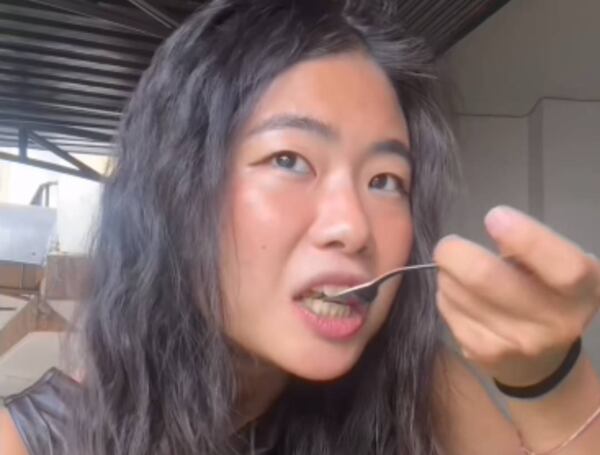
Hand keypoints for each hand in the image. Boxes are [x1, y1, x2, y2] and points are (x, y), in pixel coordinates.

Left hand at [434, 206, 599, 386]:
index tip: (494, 217)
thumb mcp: (555, 266)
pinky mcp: (483, 354)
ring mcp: (516, 344)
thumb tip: (494, 226)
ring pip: (456, 291)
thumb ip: (531, 247)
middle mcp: (554, 324)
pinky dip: (445, 294)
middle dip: (455, 252)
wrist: (540, 359)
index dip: (526, 238)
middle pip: (485, 278)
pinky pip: (447, 309)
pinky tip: (460, 296)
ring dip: (447, 274)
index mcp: (581, 292)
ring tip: (460, 273)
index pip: (563, 268)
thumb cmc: (546, 294)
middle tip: (449, 245)